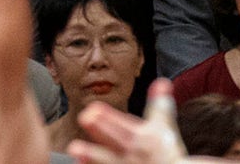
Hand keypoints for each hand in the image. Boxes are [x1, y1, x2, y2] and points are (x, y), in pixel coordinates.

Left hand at [69, 79, 186, 163]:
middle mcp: (133, 153)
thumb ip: (159, 104)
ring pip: (107, 161)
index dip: (111, 118)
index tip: (95, 108)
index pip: (125, 125)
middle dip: (101, 130)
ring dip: (92, 156)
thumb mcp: (163, 126)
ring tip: (75, 148)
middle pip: (116, 140)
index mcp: (142, 137)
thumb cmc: (164, 151)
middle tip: (85, 118)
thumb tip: (161, 82)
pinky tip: (79, 163)